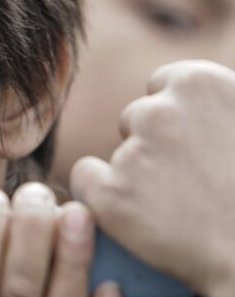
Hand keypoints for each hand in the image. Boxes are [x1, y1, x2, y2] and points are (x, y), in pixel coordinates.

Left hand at [71, 60, 234, 296]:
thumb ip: (213, 108)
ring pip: (117, 153)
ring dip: (135, 173)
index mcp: (198, 84)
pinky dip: (99, 194)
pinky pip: (84, 180)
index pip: (161, 85)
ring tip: (175, 206)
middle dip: (152, 143)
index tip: (188, 141)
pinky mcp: (110, 196)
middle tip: (185, 180)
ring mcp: (132, 154)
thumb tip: (193, 105)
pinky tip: (130, 212)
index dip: (174, 117)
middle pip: (135, 118)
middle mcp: (158, 113)